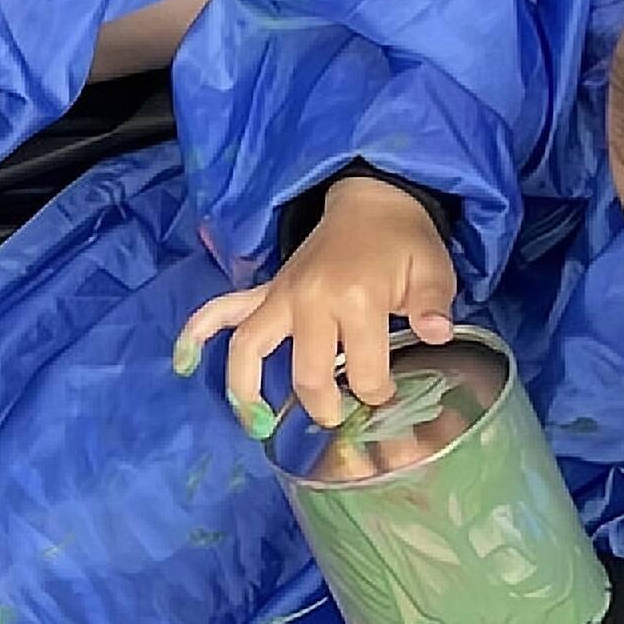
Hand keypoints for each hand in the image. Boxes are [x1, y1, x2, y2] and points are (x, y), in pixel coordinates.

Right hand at [174, 176, 459, 436]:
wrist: (372, 200)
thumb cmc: (405, 241)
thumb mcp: (434, 268)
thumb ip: (433, 305)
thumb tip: (438, 335)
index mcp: (357, 298)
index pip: (364, 368)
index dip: (378, 393)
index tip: (387, 397)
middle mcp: (311, 300)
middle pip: (306, 372)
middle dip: (323, 406)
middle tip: (337, 418)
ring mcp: (281, 296)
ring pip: (249, 350)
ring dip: (248, 392)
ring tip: (257, 423)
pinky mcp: (265, 291)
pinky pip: (221, 311)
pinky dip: (198, 333)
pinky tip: (185, 359)